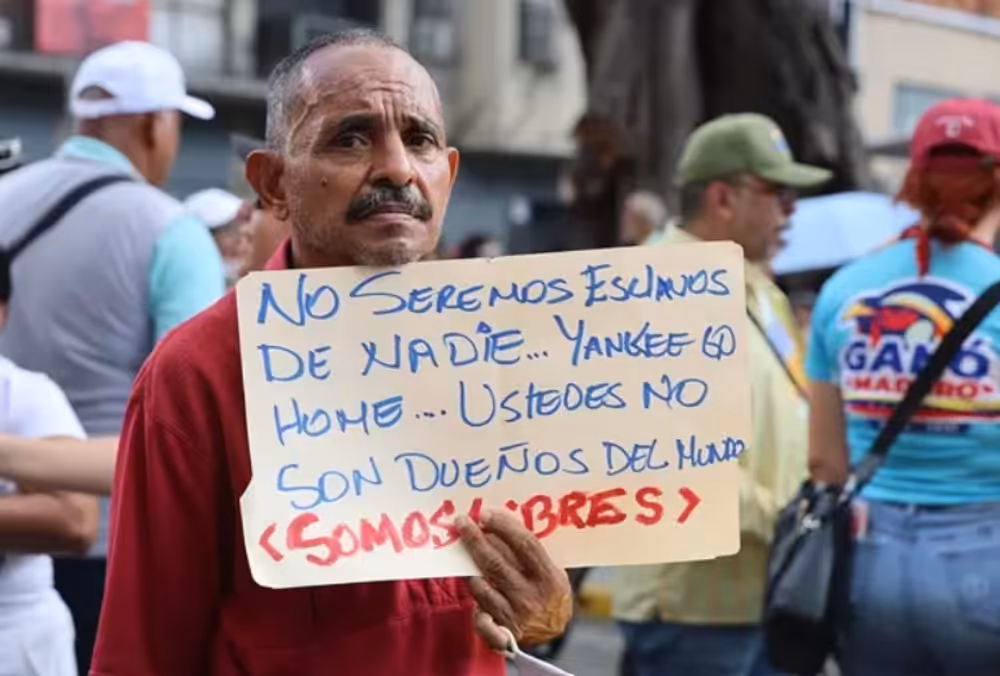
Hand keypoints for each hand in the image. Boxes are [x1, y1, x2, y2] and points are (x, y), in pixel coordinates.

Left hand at [456, 510, 572, 650]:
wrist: (555, 635)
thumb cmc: (550, 594)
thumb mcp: (555, 572)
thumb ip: (534, 553)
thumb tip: (501, 524)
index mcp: (550, 578)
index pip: (525, 544)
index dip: (503, 526)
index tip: (484, 514)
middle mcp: (532, 597)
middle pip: (496, 563)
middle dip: (476, 539)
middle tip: (462, 522)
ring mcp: (516, 616)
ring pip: (482, 587)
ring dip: (469, 567)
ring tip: (461, 550)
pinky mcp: (503, 634)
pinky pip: (481, 619)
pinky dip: (474, 609)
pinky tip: (470, 594)